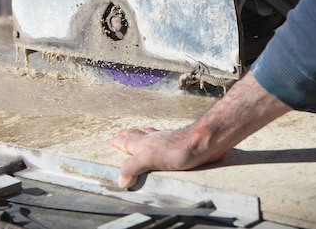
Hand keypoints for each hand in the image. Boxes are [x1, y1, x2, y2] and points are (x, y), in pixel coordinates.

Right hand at [110, 127, 224, 187]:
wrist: (203, 143)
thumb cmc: (178, 149)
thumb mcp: (149, 159)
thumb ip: (133, 168)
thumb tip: (120, 180)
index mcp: (143, 143)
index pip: (127, 142)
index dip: (119, 142)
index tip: (112, 140)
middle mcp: (153, 139)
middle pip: (137, 134)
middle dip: (127, 135)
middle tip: (121, 134)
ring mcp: (167, 140)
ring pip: (150, 134)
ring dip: (142, 134)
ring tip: (139, 134)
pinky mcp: (179, 145)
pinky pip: (165, 140)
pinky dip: (159, 139)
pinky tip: (164, 143)